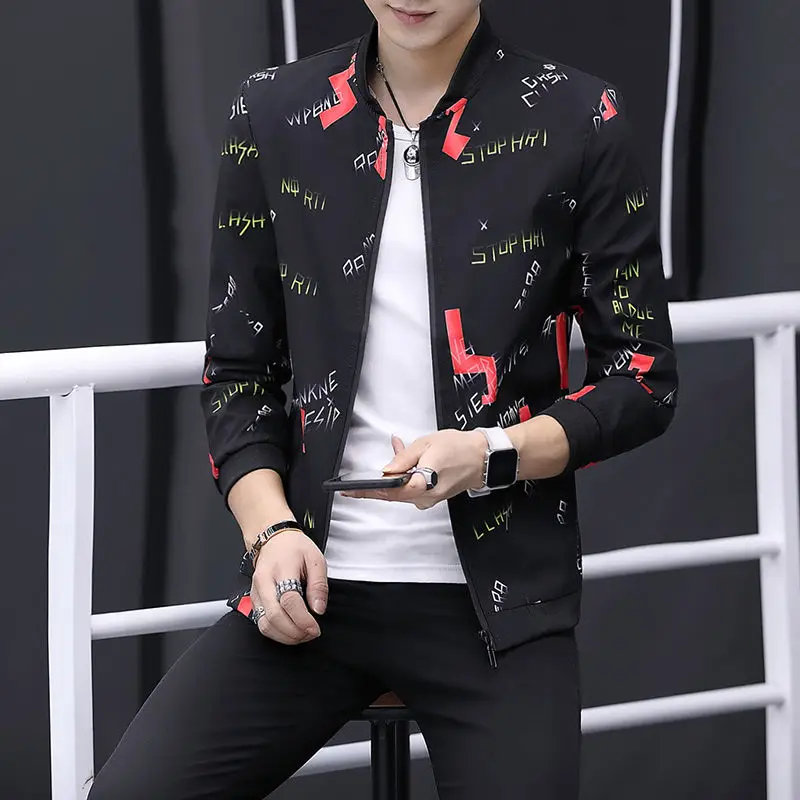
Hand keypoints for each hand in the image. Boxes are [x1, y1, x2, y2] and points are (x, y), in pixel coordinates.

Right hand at [249, 529, 327, 644]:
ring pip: (264, 624)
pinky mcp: (254, 600)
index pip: (289, 600)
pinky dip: (276, 633)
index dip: (303, 619)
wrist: (274, 540)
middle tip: (310, 633)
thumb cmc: (295, 548)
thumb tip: (318, 609)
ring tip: (302, 634)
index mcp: (281, 569)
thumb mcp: (315, 559)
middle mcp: (264, 582)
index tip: (315, 628)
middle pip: (274, 616)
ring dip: (285, 636)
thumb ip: (318, 585)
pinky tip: (290, 631)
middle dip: (294, 632)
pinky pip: (261, 623)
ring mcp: (256, 592)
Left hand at [343, 431, 485, 509]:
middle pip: (392, 494)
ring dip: (392, 479)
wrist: (483, 458)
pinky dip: (404, 479)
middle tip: (356, 484)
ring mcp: (429, 499)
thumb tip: (386, 470)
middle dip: (376, 486)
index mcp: (423, 482)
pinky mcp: (432, 497)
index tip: (350, 491)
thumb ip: (403, 457)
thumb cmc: (459, 448)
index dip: (367, 491)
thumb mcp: (426, 444)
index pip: (388, 491)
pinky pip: (411, 491)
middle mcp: (425, 496)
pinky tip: (403, 466)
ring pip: (401, 492)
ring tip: (394, 459)